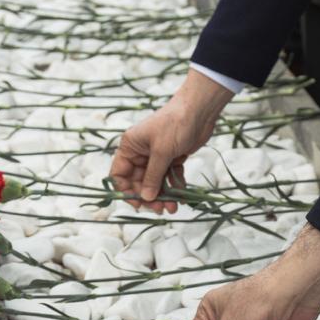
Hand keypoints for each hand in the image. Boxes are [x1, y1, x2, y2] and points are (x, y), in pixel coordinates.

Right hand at [111, 71, 231, 211]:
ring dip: (163, 195)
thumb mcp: (161, 152)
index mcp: (130, 146)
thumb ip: (153, 177)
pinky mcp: (172, 157)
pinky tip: (181, 194)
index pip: (119, 174)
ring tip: (173, 207)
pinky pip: (169, 176)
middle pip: (139, 182)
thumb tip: (146, 198)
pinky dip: (174, 185)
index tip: (138, 204)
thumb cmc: (175, 125)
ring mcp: (157, 155)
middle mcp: (140, 152)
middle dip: (149, 196)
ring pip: (155, 181)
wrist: (200, 110)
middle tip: (161, 209)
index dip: (126, 191)